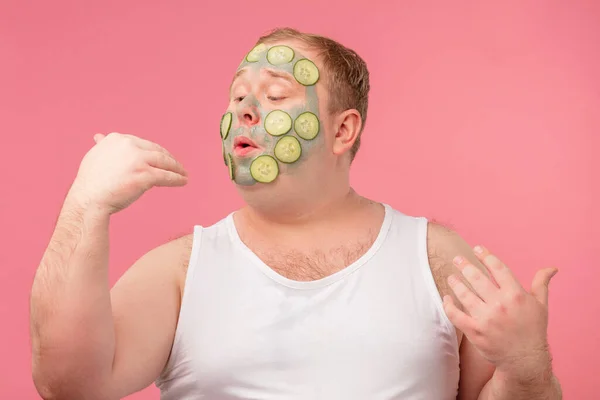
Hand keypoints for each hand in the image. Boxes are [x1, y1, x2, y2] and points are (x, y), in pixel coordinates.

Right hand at [70, 132, 187, 214]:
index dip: (155, 151)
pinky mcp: (145, 175)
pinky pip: (166, 176)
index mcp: (116, 139)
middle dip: (169, 158)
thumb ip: (103, 146)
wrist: (88, 200)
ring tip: (184, 174)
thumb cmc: (91, 183)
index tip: (163, 156)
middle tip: (177, 166)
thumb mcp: (95, 157)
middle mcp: (128, 145)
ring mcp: (137, 160)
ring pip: (164, 162)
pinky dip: (177, 179)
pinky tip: (183, 181)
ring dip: (177, 168)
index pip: (143, 143)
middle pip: (156, 151)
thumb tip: (99, 137)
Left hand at [443, 245, 557, 371]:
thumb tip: (551, 267)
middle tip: (457, 259)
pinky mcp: (475, 331)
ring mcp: (486, 318)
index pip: (497, 268)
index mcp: (516, 295)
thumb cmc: (533, 329)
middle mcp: (500, 304)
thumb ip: (541, 283)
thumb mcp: (540, 305)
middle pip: (477, 277)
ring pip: (464, 294)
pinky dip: (448, 304)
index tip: (477, 248)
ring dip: (455, 282)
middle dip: (464, 265)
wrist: (525, 360)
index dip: (486, 255)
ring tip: (451, 277)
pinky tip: (446, 298)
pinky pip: (455, 314)